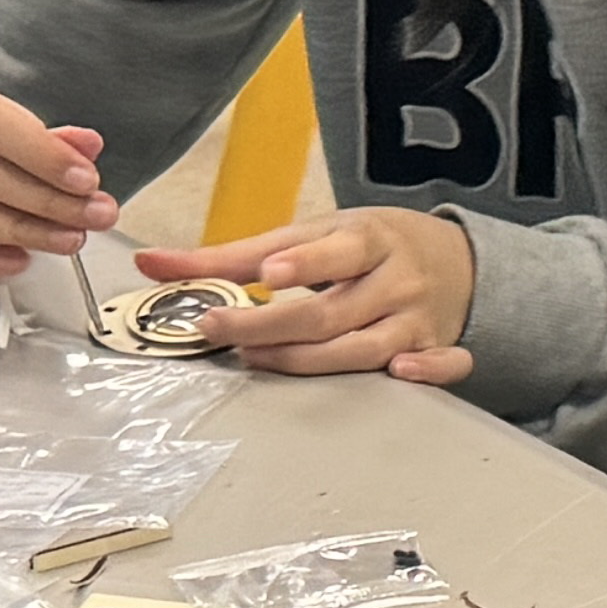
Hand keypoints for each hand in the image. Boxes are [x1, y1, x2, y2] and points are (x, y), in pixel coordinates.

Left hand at [134, 206, 476, 384]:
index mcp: (369, 239)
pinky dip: (428, 372)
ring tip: (256, 357)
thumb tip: (150, 263)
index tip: (268, 275)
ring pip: (366, 349)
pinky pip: (444, 365)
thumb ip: (233, 256)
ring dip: (309, 359)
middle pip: (333, 312)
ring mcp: (417, 319)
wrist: (456, 259)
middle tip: (218, 329)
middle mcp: (395, 280)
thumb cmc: (368, 246)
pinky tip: (398, 374)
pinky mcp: (433, 348)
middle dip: (272, 326)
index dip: (305, 263)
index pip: (339, 251)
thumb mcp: (311, 233)